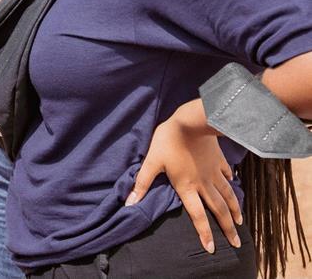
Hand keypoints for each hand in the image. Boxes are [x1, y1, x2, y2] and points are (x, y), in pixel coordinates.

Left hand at [127, 100, 241, 253]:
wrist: (191, 121)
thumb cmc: (168, 141)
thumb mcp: (152, 161)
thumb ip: (142, 183)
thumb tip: (129, 202)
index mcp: (187, 187)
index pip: (197, 215)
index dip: (204, 233)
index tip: (212, 249)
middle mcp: (204, 184)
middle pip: (218, 210)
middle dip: (228, 228)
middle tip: (236, 243)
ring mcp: (214, 172)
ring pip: (227, 195)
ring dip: (234, 209)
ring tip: (240, 221)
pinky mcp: (219, 159)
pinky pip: (227, 174)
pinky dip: (231, 181)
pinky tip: (233, 183)